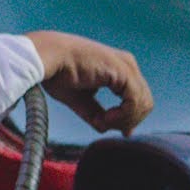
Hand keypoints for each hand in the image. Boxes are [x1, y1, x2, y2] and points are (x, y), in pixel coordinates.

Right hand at [24, 30, 152, 134]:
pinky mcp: (123, 71)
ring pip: (143, 103)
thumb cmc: (56, 73)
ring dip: (125, 119)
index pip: (138, 97)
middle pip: (145, 101)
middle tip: (107, 125)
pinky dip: (123, 115)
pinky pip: (135, 101)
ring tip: (103, 121)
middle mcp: (127, 65)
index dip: (132, 117)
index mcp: (118, 68)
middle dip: (130, 120)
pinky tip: (105, 117)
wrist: (45, 57)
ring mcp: (127, 67)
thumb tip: (108, 128)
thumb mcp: (80, 99)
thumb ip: (96, 113)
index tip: (120, 131)